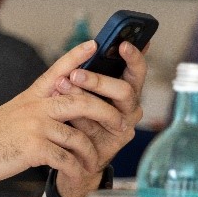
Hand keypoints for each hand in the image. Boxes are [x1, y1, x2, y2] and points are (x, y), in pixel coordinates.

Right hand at [0, 41, 138, 196]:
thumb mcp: (12, 114)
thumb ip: (36, 110)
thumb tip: (60, 111)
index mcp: (31, 97)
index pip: (58, 70)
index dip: (77, 56)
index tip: (94, 44)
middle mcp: (35, 107)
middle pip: (82, 101)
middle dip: (107, 113)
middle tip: (121, 125)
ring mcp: (34, 126)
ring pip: (78, 135)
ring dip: (91, 153)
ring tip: (95, 162)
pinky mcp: (32, 148)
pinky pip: (66, 159)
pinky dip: (76, 168)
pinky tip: (78, 173)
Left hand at [48, 39, 145, 196]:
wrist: (67, 152)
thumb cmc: (75, 115)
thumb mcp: (80, 89)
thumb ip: (87, 70)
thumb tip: (90, 45)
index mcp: (125, 90)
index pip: (136, 71)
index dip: (134, 57)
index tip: (123, 44)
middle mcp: (129, 108)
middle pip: (125, 90)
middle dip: (99, 80)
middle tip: (76, 73)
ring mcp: (123, 127)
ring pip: (110, 111)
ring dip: (84, 98)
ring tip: (61, 86)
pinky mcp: (112, 145)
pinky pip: (95, 129)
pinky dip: (77, 119)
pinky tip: (61, 114)